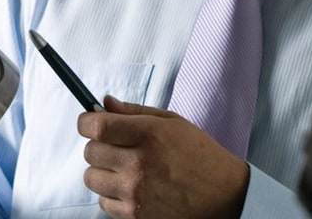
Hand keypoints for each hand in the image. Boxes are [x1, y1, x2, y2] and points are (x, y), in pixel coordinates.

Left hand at [77, 96, 250, 218]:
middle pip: (90, 152)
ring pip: (91, 178)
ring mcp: (135, 192)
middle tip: (116, 147)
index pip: (96, 127)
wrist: (225, 196)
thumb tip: (105, 103)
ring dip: (102, 172)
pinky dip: (111, 196)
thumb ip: (136, 112)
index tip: (89, 123)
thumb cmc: (201, 156)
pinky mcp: (135, 215)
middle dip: (98, 146)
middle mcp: (138, 163)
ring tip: (124, 170)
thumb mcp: (173, 123)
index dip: (86, 122)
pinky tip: (130, 189)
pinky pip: (103, 203)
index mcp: (149, 135)